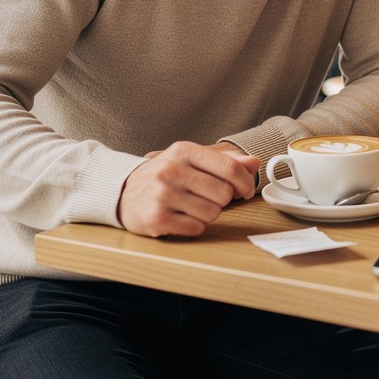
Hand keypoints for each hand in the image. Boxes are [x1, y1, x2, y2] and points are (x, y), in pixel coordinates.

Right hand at [118, 141, 258, 237]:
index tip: (245, 191)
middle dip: (222, 200)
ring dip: (208, 214)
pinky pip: (196, 228)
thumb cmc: (165, 174)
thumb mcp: (191, 159)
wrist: (123, 191)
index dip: (245, 182)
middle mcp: (171, 170)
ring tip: (192, 206)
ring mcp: (162, 195)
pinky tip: (182, 217)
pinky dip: (195, 226)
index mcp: (184, 151)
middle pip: (223, 193)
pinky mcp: (156, 218)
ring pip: (212, 213)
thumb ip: (225, 161)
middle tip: (209, 197)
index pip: (230, 168)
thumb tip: (255, 163)